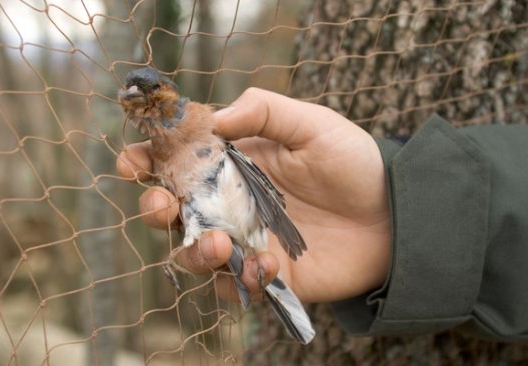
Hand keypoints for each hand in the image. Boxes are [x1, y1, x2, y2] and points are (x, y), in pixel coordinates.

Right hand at [116, 88, 390, 302]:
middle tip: (164, 207)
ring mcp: (246, 242)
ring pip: (193, 256)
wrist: (393, 216)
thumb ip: (265, 111)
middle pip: (172, 214)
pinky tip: (270, 264)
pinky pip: (235, 287)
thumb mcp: (313, 124)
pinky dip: (244, 279)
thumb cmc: (352, 163)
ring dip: (195, 253)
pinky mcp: (266, 276)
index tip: (133, 163)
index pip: (175, 163)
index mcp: (232, 164)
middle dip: (155, 211)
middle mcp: (230, 204)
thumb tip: (214, 118)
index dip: (146, 162)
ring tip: (222, 246)